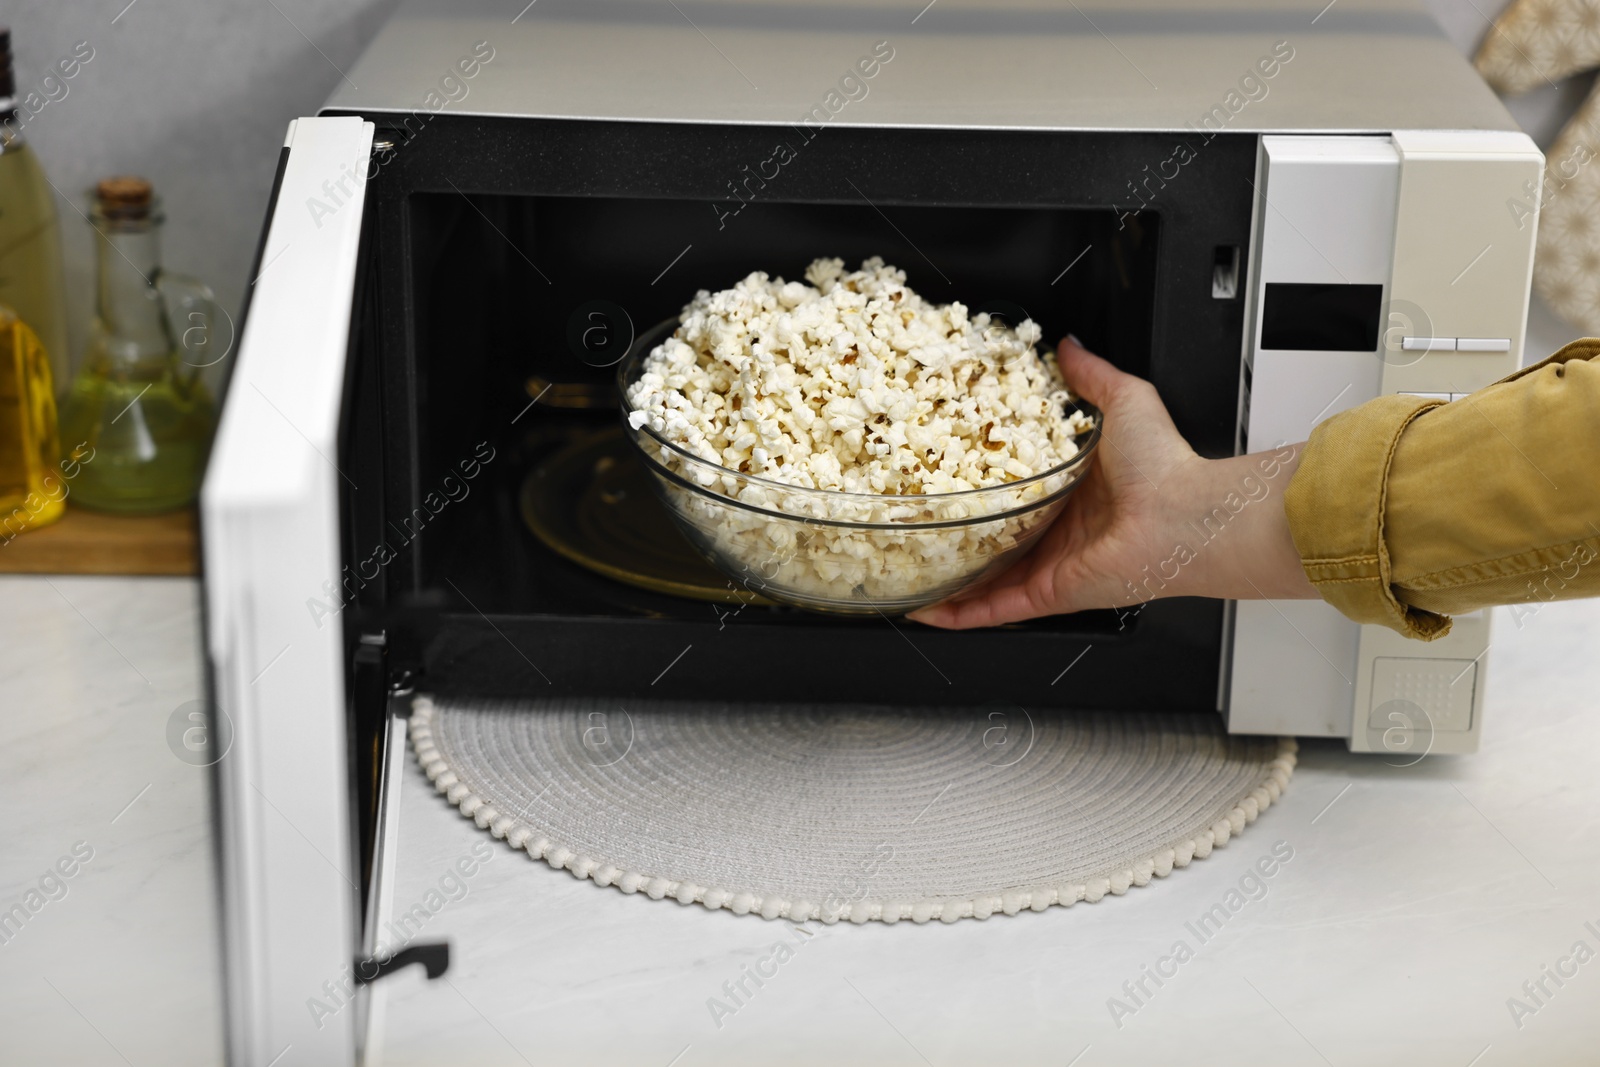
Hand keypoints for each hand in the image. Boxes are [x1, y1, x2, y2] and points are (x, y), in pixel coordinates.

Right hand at [907, 337, 1315, 629]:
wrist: (1183, 516)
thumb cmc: (1164, 465)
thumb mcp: (1124, 400)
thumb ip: (1091, 375)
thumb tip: (1069, 346)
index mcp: (1075, 489)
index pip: (1016, 489)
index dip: (981, 482)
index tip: (948, 468)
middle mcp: (1061, 531)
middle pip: (996, 537)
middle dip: (956, 533)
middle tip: (916, 522)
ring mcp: (1053, 565)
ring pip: (987, 578)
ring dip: (948, 579)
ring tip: (909, 571)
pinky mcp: (1050, 592)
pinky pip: (997, 609)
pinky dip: (961, 615)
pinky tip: (928, 612)